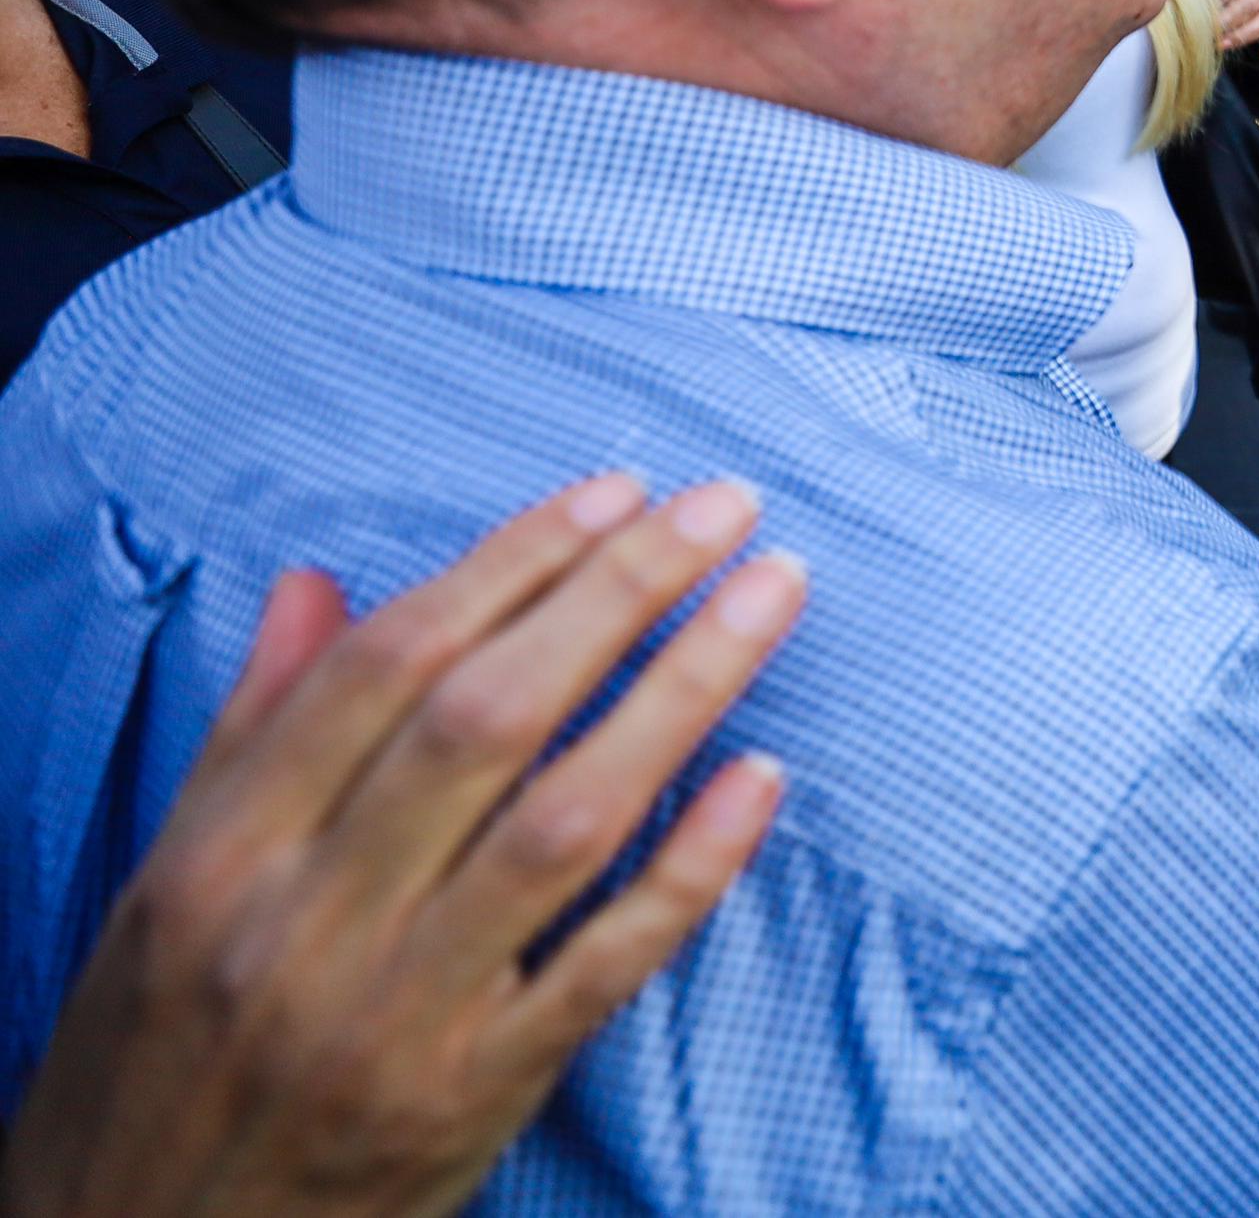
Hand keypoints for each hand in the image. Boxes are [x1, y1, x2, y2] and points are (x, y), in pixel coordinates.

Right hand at [1, 477, 800, 1217]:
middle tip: (727, 507)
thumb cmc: (154, 1062)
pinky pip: (603, 966)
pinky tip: (762, 777)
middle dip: (618, 593)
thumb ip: (250, 734)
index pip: (388, 666)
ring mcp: (396, 1015)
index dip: (512, 563)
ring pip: (564, 822)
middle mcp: (305, 925)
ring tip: (772, 595)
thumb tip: (315, 583)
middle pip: (488, 719)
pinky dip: (689, 868)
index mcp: (221, 857)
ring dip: (683, 691)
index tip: (618, 491)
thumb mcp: (162, 894)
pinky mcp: (471, 1098)